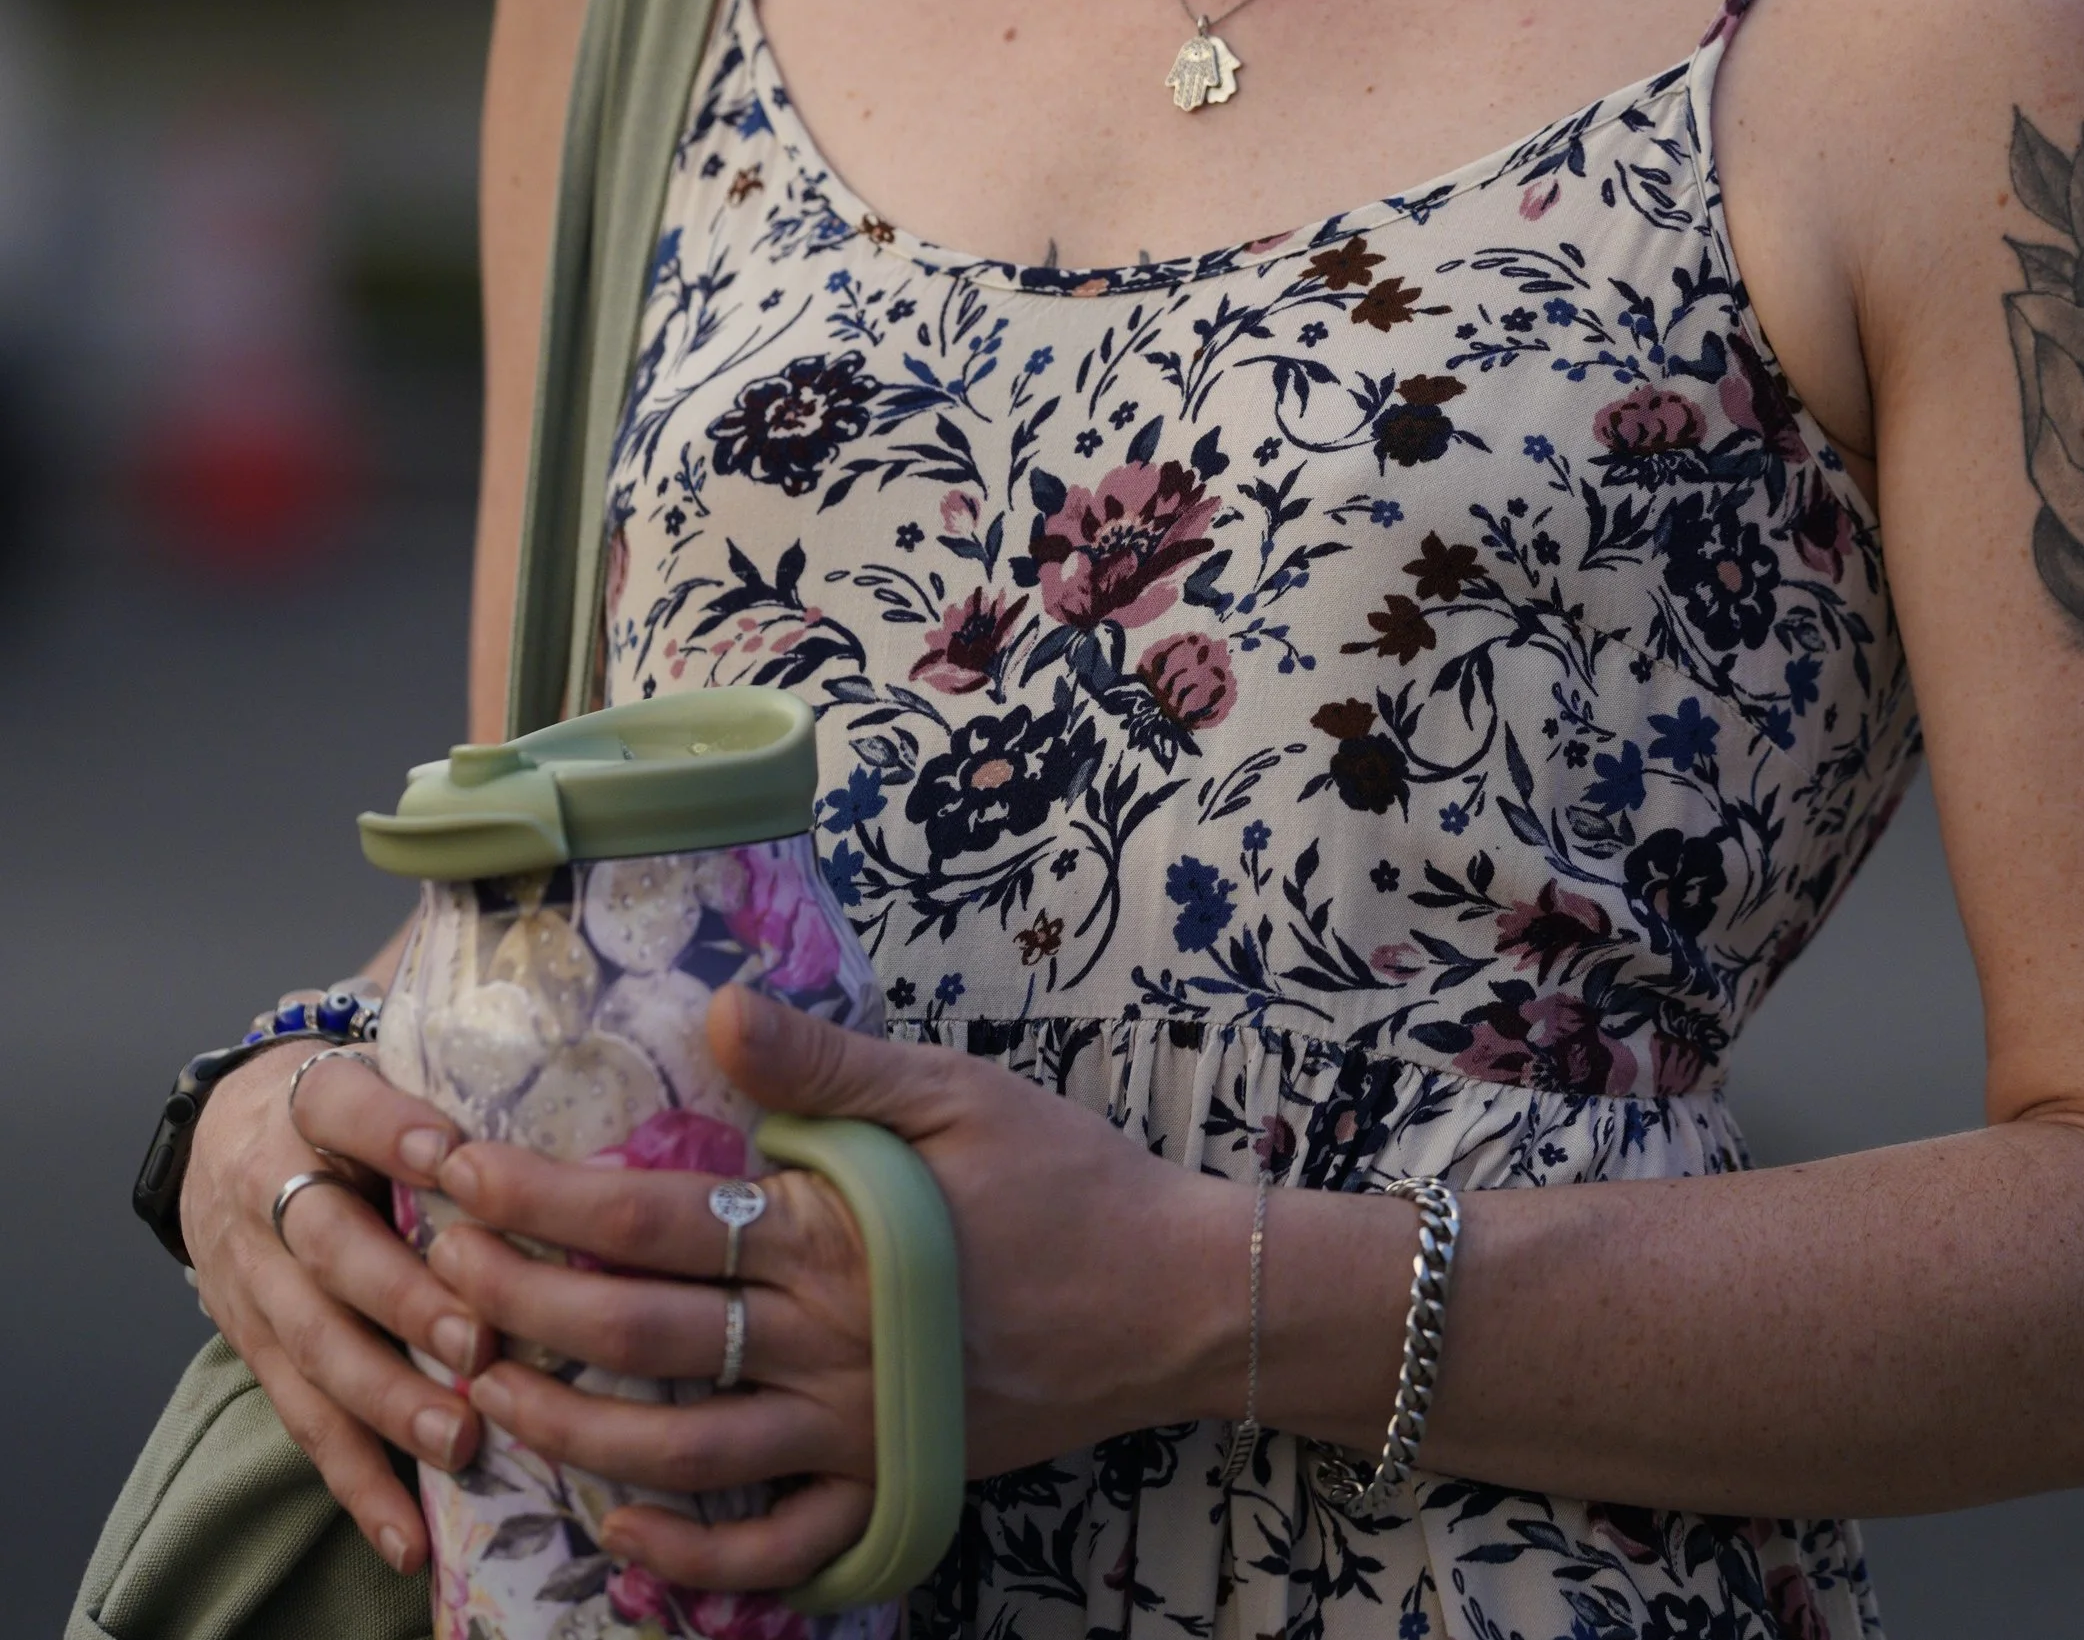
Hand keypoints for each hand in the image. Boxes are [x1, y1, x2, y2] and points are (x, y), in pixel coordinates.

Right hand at [180, 1042, 494, 1581]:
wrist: (220, 1136)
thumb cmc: (346, 1101)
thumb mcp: (376, 1058)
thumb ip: (453, 1067)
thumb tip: (574, 1053)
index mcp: (307, 1102)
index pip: (342, 1104)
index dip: (391, 1129)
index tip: (451, 1156)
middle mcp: (269, 1191)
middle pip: (329, 1245)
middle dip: (405, 1299)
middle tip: (481, 1343)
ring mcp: (255, 1279)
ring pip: (316, 1345)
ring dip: (390, 1401)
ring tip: (460, 1441)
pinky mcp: (256, 1351)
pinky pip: (305, 1423)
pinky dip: (359, 1483)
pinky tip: (409, 1535)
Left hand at [428, 984, 1226, 1607]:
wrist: (1173, 1296)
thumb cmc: (1063, 1173)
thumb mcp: (953, 1086)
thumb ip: (826, 1056)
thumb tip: (714, 1003)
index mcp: (832, 1229)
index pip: (646, 1217)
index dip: (537, 1197)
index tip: (454, 1172)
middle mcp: (826, 1342)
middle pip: (636, 1337)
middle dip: (516, 1309)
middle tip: (434, 1279)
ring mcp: (854, 1429)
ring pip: (677, 1455)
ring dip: (565, 1431)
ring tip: (480, 1398)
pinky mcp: (889, 1487)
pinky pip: (772, 1549)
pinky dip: (689, 1556)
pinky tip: (618, 1534)